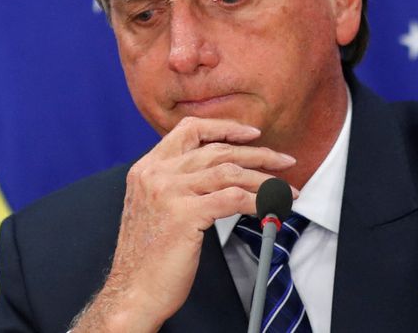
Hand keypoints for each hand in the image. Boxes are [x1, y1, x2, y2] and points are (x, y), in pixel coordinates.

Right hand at [71, 117, 297, 332]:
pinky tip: (268, 208)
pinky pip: (232, 199)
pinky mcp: (184, 214)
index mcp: (147, 167)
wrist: (133, 290)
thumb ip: (175, 182)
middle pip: (216, 149)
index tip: (251, 134)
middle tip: (283, 160)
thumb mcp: (153, 206)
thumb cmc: (147, 255)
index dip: (224, 127)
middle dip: (257, 153)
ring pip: (228, 171)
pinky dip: (257, 201)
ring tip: (284, 189)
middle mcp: (155, 174)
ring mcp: (169, 192)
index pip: (189, 129)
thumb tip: (219, 171)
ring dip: (264, 179)